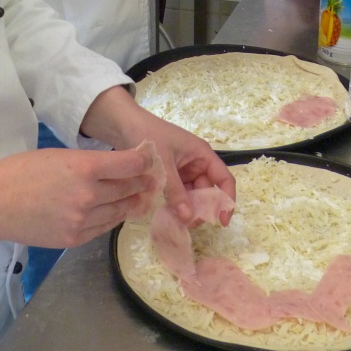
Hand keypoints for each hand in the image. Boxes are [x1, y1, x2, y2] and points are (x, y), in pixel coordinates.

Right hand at [0, 146, 163, 247]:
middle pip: (128, 188)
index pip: (129, 164)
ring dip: (132, 202)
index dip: (144, 160)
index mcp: (84, 167)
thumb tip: (114, 166)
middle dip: (142, 182)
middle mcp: (88, 195)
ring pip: (119, 210)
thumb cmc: (22, 170)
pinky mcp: (74, 238)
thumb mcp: (59, 155)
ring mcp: (82, 220)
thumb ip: (89, 163)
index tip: (150, 159)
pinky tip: (117, 212)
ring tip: (140, 197)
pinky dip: (112, 218)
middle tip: (153, 178)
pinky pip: (103, 228)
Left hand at [81, 88, 235, 225]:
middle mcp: (196, 164)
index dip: (227, 200)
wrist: (123, 125)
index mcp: (202, 155)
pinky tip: (168, 215)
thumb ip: (175, 191)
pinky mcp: (170, 178)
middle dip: (202, 209)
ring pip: (193, 197)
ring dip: (188, 210)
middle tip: (188, 225)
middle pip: (208, 192)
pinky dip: (176, 206)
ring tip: (176, 222)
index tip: (221, 222)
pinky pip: (179, 196)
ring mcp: (183, 172)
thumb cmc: (149, 135)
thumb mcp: (164, 163)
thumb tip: (189, 218)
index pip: (224, 179)